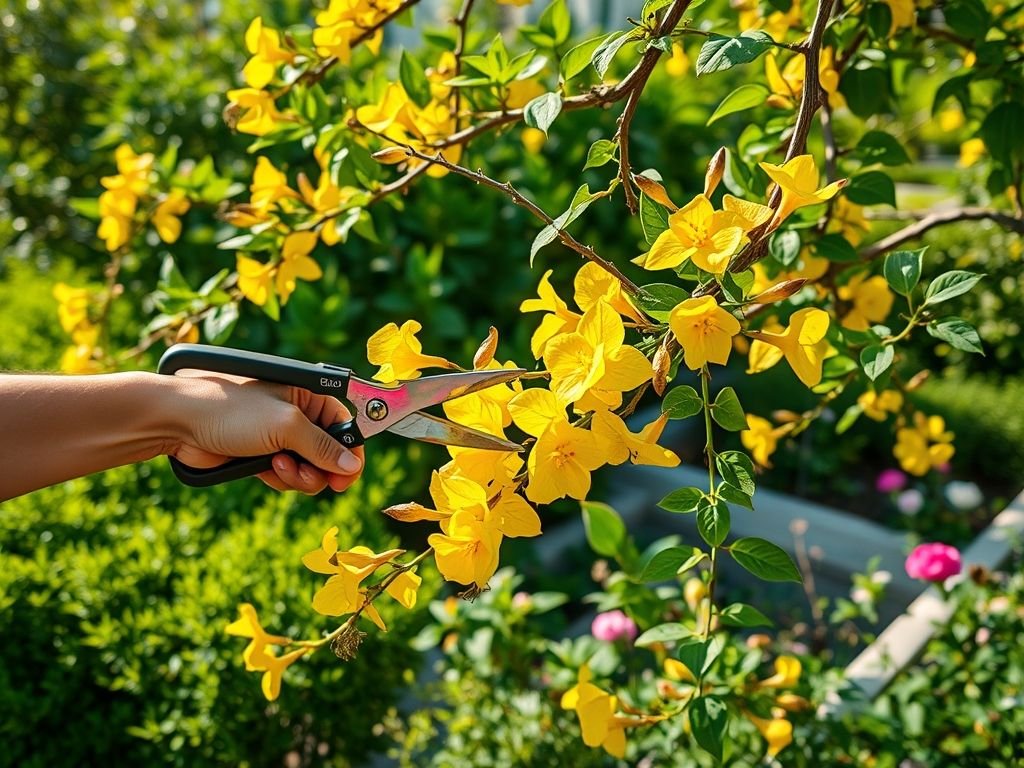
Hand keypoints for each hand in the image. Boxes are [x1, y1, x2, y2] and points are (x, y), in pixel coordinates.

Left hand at [169, 371, 364, 493]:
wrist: (180, 422)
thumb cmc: (230, 410)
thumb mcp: (284, 425)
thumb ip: (322, 446)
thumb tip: (349, 465)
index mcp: (307, 395)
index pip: (344, 425)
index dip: (350, 452)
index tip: (348, 476)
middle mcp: (297, 415)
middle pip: (329, 452)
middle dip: (319, 468)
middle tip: (304, 473)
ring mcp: (279, 437)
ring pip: (308, 468)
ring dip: (297, 475)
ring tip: (276, 466)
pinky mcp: (262, 455)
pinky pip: (287, 476)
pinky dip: (280, 478)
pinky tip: (264, 469)